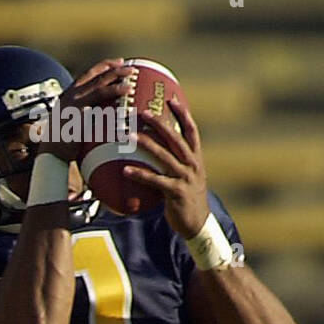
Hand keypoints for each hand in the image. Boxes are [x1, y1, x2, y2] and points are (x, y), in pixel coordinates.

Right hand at [34, 57, 130, 164]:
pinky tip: (125, 96)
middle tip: (131, 68)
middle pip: (96, 77)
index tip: (119, 62)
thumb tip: (97, 112)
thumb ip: (81, 112)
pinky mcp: (79, 116)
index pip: (88, 75)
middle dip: (115, 70)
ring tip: (130, 82)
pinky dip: (114, 97)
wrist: (50, 156)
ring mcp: (74, 106)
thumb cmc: (60, 143)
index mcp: (69, 95)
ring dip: (116, 82)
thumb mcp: (68, 121)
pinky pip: (99, 103)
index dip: (105, 66)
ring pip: (98, 87)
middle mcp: (71, 96)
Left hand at [127, 98, 209, 238]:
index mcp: (196, 158)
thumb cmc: (187, 200)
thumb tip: (158, 154)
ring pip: (165, 156)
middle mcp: (192, 164)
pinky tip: (125, 170)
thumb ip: (176, 164)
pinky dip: (140, 175)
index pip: (191, 130)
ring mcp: (185, 177)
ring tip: (130, 135)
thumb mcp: (186, 178)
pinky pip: (155, 181)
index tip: (172, 98)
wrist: (198, 224)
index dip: (182, 114)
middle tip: (143, 111)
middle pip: (176, 138)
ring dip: (146, 144)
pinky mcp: (176, 192)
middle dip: (160, 122)